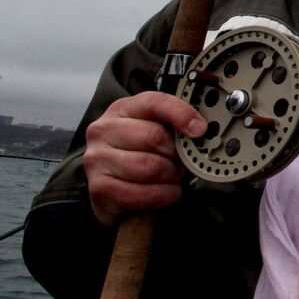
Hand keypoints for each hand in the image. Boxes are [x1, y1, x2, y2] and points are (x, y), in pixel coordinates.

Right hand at [84, 93, 205, 226]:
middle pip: (154, 136)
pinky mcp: (98, 186)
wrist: (110, 183)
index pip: (155, 103)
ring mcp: (97, 158)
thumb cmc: (139, 152)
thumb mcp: (155, 129)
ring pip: (149, 166)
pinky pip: (140, 193)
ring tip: (172, 176)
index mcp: (122, 109)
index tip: (200, 129)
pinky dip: (162, 195)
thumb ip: (174, 124)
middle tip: (182, 161)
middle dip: (176, 153)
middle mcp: (104, 130)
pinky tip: (167, 192)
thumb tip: (201, 129)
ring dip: (170, 175)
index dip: (181, 114)